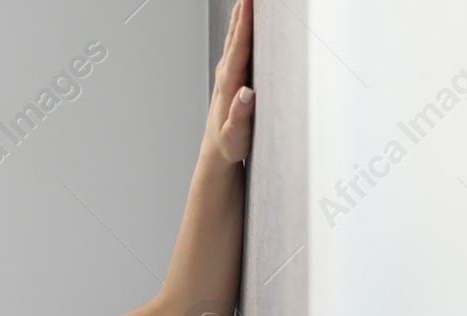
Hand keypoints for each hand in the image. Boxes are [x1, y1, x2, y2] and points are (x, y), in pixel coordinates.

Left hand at [205, 0, 254, 164]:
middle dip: (241, 11)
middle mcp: (225, 75)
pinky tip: (244, 19)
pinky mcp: (231, 74)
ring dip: (240, 15)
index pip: (238, 49)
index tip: (249, 3)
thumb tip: (247, 93)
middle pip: (234, 36)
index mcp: (228, 86)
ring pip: (234, 37)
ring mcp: (227, 73)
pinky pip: (237, 44)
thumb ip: (240, 115)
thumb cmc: (229, 144)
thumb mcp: (235, 136)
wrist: (218, 150)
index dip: (244, 24)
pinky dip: (241, 27)